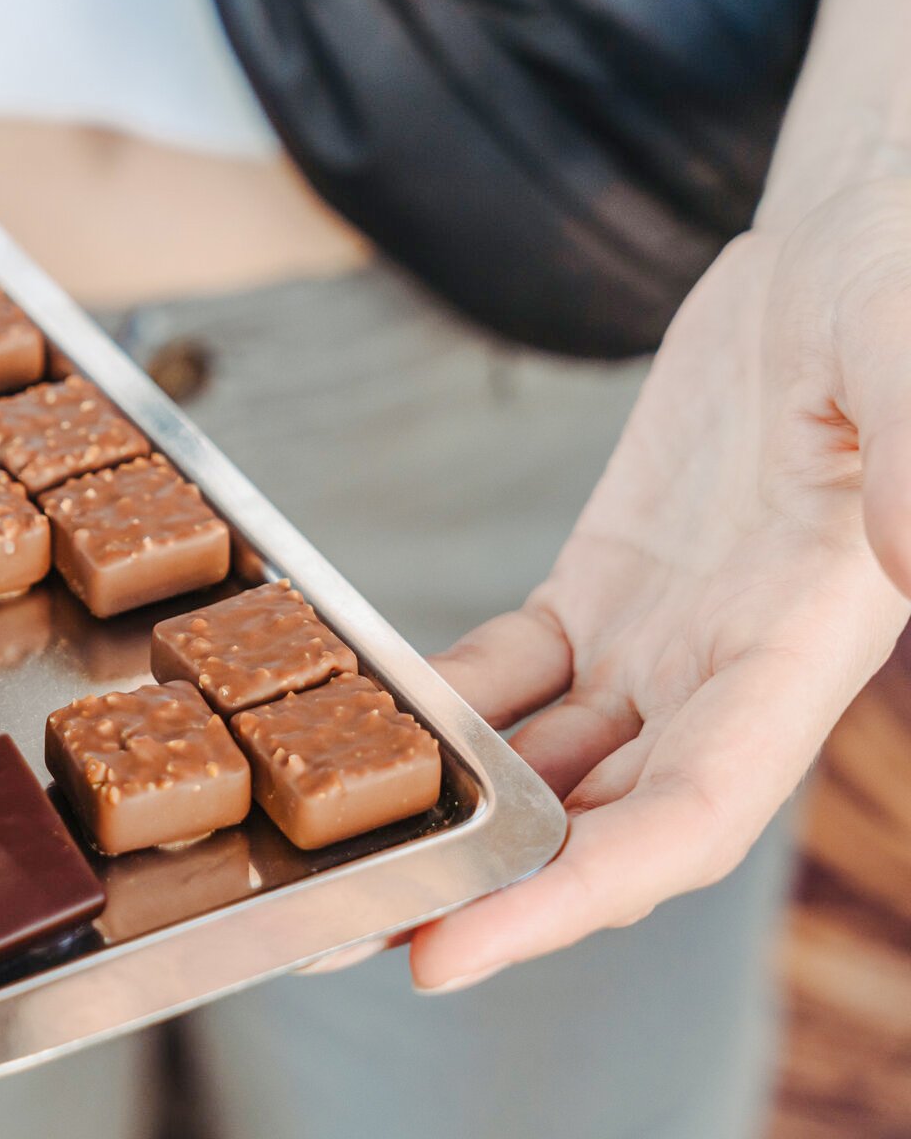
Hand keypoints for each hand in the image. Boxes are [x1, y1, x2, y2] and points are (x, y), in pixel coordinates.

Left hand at [408, 178, 910, 990]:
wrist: (840, 242)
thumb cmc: (894, 282)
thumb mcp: (905, 348)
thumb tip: (910, 547)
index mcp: (799, 648)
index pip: (685, 820)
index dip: (574, 900)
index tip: (451, 954)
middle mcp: (728, 672)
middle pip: (599, 826)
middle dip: (486, 896)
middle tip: (346, 935)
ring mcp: (663, 637)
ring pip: (548, 766)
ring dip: (458, 823)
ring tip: (342, 867)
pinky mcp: (608, 586)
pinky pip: (512, 673)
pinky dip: (445, 709)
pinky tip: (364, 727)